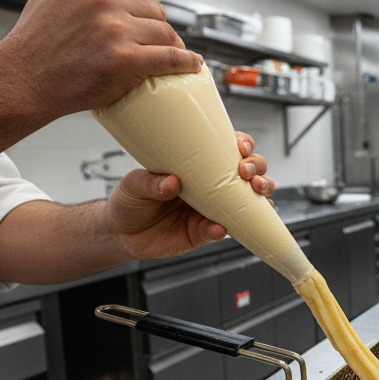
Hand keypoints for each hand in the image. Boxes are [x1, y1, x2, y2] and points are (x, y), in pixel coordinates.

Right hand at [0, 0, 202, 117]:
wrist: (22, 80)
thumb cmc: (35, 43)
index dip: (143, 4)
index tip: (144, 18)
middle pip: (154, 8)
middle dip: (155, 26)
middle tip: (151, 43)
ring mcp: (114, 29)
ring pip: (164, 32)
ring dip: (170, 45)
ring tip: (167, 55)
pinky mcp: (125, 59)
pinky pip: (170, 58)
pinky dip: (186, 62)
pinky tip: (191, 65)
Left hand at [104, 132, 273, 258]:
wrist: (121, 234)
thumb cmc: (130, 201)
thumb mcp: (133, 184)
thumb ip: (151, 182)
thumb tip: (170, 182)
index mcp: (196, 165)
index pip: (227, 149)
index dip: (242, 145)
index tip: (240, 147)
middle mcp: (210, 185)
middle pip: (249, 173)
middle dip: (257, 169)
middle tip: (246, 172)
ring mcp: (211, 209)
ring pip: (248, 202)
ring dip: (257, 199)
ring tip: (252, 195)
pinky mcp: (205, 232)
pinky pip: (223, 230)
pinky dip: (227, 228)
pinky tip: (219, 226)